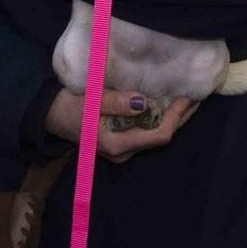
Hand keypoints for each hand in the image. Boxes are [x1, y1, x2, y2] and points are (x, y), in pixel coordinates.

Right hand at [45, 88, 198, 162]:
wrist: (48, 114)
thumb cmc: (69, 105)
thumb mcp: (91, 100)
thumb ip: (116, 102)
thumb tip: (143, 103)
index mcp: (117, 144)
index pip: (159, 135)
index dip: (177, 117)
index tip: (188, 96)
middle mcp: (123, 152)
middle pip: (161, 137)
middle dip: (181, 117)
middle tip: (197, 95)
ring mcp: (121, 150)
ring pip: (156, 136)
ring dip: (173, 117)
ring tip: (187, 97)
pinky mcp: (120, 141)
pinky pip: (147, 132)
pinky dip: (160, 118)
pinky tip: (168, 103)